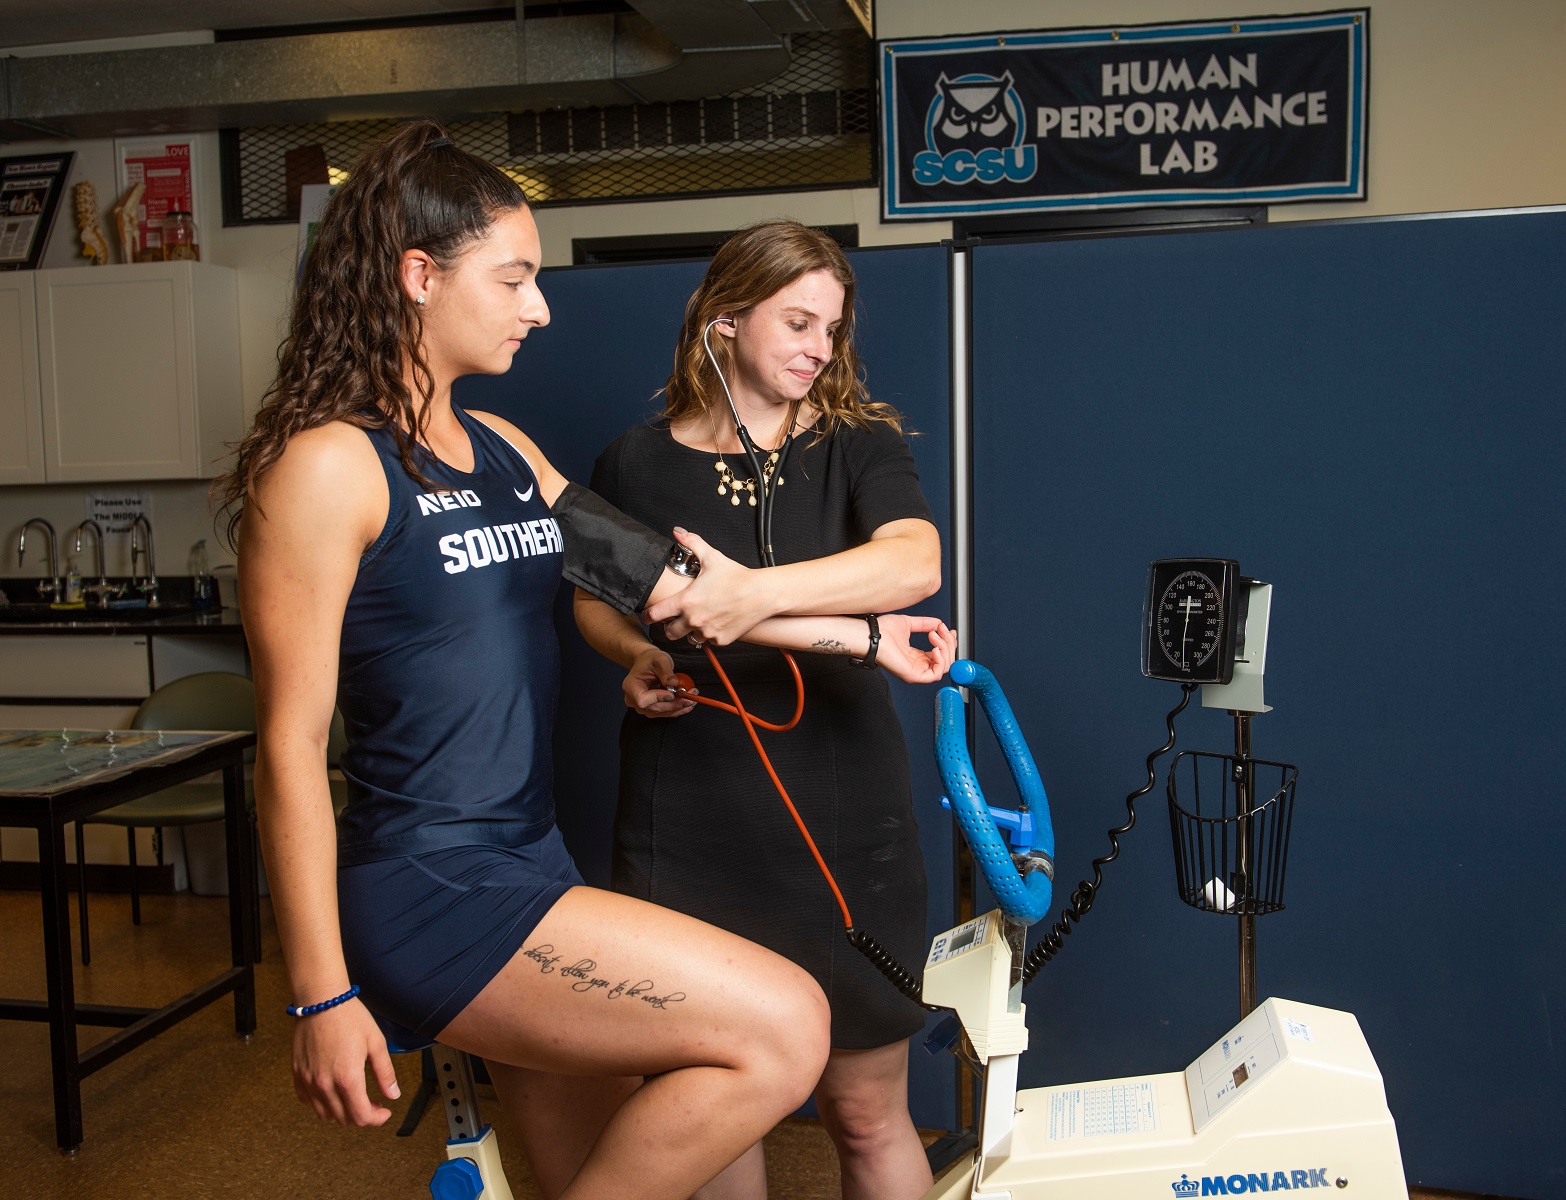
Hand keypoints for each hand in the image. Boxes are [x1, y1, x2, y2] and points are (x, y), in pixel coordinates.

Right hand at [290, 998, 400, 1126]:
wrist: (321, 1000)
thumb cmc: (349, 1017)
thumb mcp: (376, 1042)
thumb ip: (385, 1072)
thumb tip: (393, 1094)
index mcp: (347, 1078)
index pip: (361, 1116)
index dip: (376, 1119)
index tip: (384, 1112)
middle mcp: (324, 1084)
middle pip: (344, 1119)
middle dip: (363, 1116)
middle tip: (374, 1103)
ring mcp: (308, 1081)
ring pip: (325, 1115)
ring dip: (342, 1112)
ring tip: (354, 1098)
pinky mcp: (297, 1075)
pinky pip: (308, 1102)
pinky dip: (322, 1104)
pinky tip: (333, 1091)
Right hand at [624, 645, 696, 717]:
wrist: (647, 662)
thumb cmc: (650, 659)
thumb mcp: (659, 659)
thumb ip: (666, 672)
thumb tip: (673, 684)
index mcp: (631, 686)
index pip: (642, 699)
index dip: (657, 699)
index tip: (672, 694)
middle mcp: (634, 700)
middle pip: (655, 708)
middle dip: (674, 703)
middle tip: (690, 697)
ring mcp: (643, 707)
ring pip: (663, 712)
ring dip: (679, 707)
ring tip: (692, 699)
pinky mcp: (653, 709)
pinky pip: (666, 712)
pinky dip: (679, 708)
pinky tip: (689, 703)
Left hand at [643, 528, 771, 645]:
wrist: (761, 594)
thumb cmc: (736, 577)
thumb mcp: (712, 557)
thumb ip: (692, 543)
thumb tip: (678, 531)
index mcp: (686, 601)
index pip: (655, 615)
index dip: (648, 615)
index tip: (648, 614)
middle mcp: (693, 620)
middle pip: (669, 633)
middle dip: (669, 627)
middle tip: (674, 619)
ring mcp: (707, 632)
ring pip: (688, 639)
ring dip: (689, 632)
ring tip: (697, 620)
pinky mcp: (720, 640)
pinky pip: (708, 641)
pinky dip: (709, 634)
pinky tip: (715, 622)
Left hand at [875, 614, 957, 684]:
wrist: (873, 634)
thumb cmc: (883, 630)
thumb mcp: (909, 624)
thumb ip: (925, 624)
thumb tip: (939, 623)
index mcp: (916, 656)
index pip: (941, 655)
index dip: (948, 643)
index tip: (949, 630)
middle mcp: (917, 665)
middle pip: (946, 661)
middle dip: (949, 644)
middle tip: (942, 630)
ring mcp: (916, 672)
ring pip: (944, 667)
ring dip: (945, 649)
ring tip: (934, 635)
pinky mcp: (913, 676)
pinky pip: (935, 675)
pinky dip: (940, 661)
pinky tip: (935, 648)